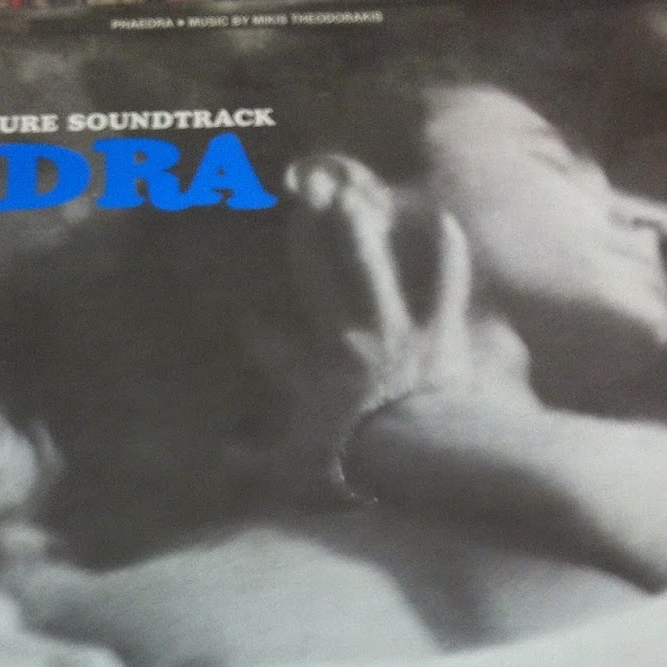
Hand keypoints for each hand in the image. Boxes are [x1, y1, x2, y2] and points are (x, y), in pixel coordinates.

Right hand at [248, 153, 529, 500]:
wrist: (414, 453)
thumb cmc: (352, 467)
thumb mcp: (293, 473)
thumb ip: (255, 463)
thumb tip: (220, 457)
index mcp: (310, 374)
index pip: (273, 351)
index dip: (257, 336)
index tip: (244, 320)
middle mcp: (346, 337)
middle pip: (318, 278)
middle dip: (305, 238)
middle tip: (298, 200)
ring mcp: (393, 328)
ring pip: (370, 266)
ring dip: (360, 229)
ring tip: (350, 193)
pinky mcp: (437, 329)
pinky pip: (443, 283)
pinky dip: (446, 252)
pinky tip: (445, 220)